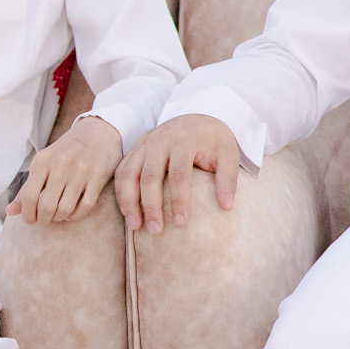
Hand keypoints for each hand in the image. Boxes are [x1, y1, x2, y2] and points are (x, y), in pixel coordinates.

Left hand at [8, 115, 123, 225]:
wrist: (96, 133)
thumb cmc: (65, 153)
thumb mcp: (43, 164)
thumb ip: (27, 188)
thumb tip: (9, 212)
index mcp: (43, 161)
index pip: (29, 197)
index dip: (28, 214)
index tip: (31, 220)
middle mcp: (61, 165)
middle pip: (47, 206)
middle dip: (44, 219)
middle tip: (45, 219)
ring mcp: (81, 171)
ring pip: (65, 209)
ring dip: (59, 218)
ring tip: (58, 215)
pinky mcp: (98, 177)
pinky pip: (85, 206)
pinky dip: (76, 215)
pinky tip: (72, 213)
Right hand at [113, 114, 241, 234]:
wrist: (197, 117)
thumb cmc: (213, 140)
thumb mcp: (228, 154)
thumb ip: (228, 179)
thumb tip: (227, 207)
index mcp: (183, 141)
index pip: (179, 175)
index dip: (179, 200)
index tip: (181, 223)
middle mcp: (159, 141)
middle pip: (149, 177)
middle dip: (151, 205)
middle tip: (155, 230)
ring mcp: (144, 145)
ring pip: (129, 174)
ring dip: (129, 201)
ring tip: (135, 226)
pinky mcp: (134, 149)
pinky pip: (121, 172)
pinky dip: (121, 192)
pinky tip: (127, 212)